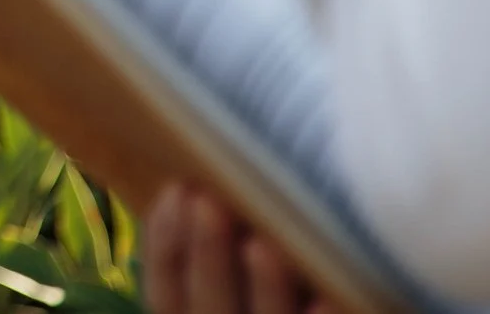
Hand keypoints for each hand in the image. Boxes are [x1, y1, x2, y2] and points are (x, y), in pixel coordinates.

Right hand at [143, 188, 337, 313]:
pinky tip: (325, 299)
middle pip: (207, 310)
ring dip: (263, 288)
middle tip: (209, 200)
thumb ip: (215, 268)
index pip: (165, 293)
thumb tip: (208, 190)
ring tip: (262, 243)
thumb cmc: (252, 303)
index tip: (177, 189)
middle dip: (206, 254)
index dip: (164, 244)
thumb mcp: (219, 295)